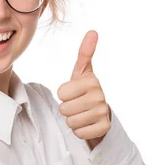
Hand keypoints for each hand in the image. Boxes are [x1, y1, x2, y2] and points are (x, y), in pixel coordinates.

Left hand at [57, 30, 110, 148]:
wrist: (100, 114)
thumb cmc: (85, 91)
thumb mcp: (82, 72)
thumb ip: (85, 53)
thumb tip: (93, 31)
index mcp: (92, 80)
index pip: (61, 92)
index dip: (63, 95)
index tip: (73, 93)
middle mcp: (100, 95)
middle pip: (64, 109)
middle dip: (67, 110)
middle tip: (77, 106)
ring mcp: (103, 112)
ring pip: (70, 122)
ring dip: (73, 121)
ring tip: (82, 114)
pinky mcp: (104, 128)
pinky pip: (80, 133)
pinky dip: (80, 132)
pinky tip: (87, 125)